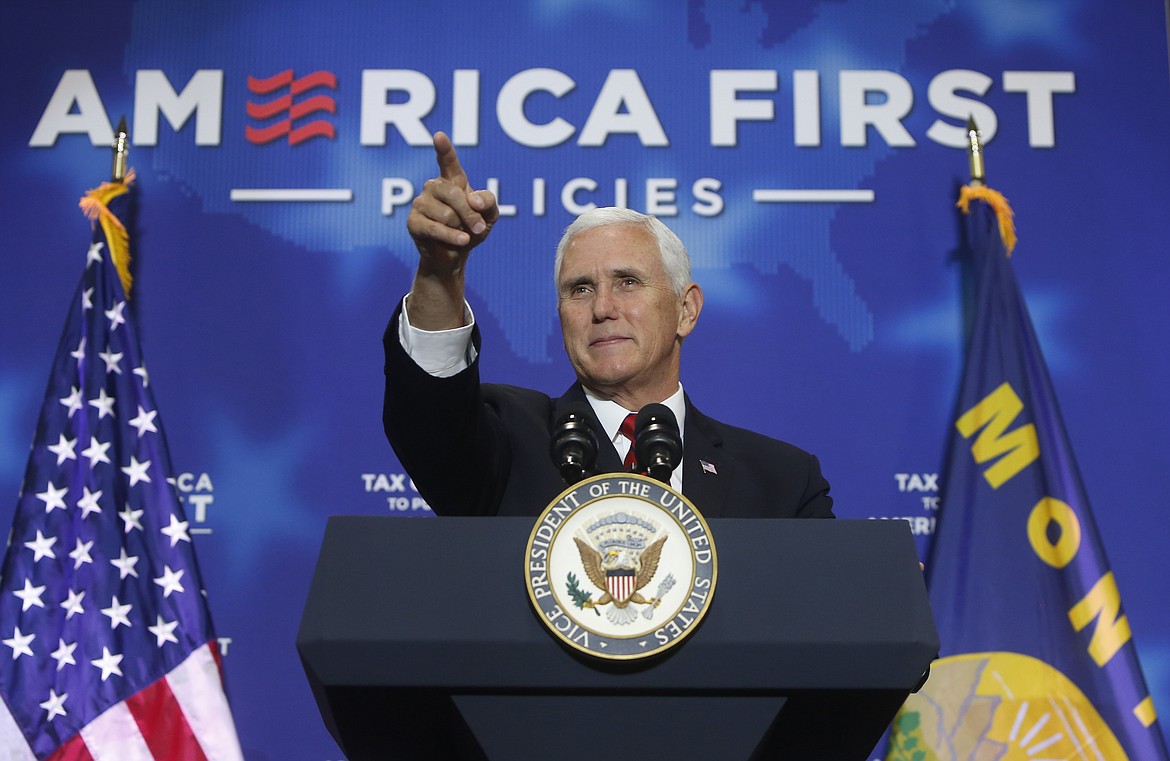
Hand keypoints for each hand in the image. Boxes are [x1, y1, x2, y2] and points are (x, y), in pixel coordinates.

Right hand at [406, 132, 498, 274]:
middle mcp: (433, 186)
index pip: (448, 161)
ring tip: (461, 234)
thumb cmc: (471, 230)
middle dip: (471, 215)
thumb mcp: (490, 215)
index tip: (439, 135)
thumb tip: (472, 199)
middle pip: (455, 195)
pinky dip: (452, 237)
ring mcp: (420, 203)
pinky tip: (462, 241)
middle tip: (479, 228)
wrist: (454, 256)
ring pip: (447, 214)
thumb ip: (488, 201)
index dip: (444, 149)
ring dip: (461, 228)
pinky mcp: (413, 222)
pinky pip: (436, 228)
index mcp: (451, 180)